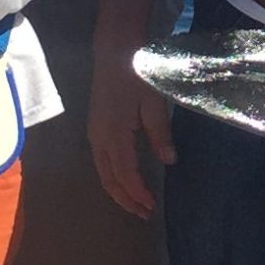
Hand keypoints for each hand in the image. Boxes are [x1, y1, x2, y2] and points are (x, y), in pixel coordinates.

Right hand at [88, 20, 170, 219]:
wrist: (115, 51)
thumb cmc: (137, 74)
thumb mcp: (154, 103)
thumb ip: (160, 134)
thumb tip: (169, 161)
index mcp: (114, 134)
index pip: (126, 174)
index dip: (138, 193)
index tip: (151, 207)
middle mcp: (99, 138)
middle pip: (110, 179)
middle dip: (126, 199)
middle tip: (144, 214)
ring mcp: (94, 134)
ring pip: (103, 172)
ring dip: (118, 191)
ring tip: (135, 203)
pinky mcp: (95, 128)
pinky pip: (101, 162)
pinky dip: (112, 177)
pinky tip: (125, 180)